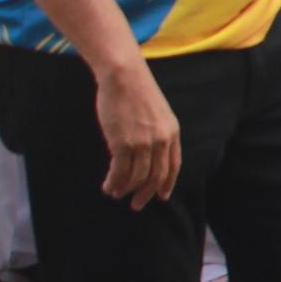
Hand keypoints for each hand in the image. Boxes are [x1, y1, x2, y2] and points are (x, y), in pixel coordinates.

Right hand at [94, 56, 181, 208]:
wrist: (124, 76)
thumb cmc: (136, 92)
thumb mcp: (157, 113)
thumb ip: (157, 132)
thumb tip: (148, 153)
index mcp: (172, 133)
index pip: (173, 166)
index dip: (167, 183)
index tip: (161, 196)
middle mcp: (161, 140)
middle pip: (156, 176)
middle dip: (146, 193)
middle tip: (137, 205)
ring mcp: (143, 143)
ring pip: (136, 177)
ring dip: (125, 189)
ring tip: (115, 193)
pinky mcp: (123, 143)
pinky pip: (120, 172)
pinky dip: (114, 182)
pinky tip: (108, 186)